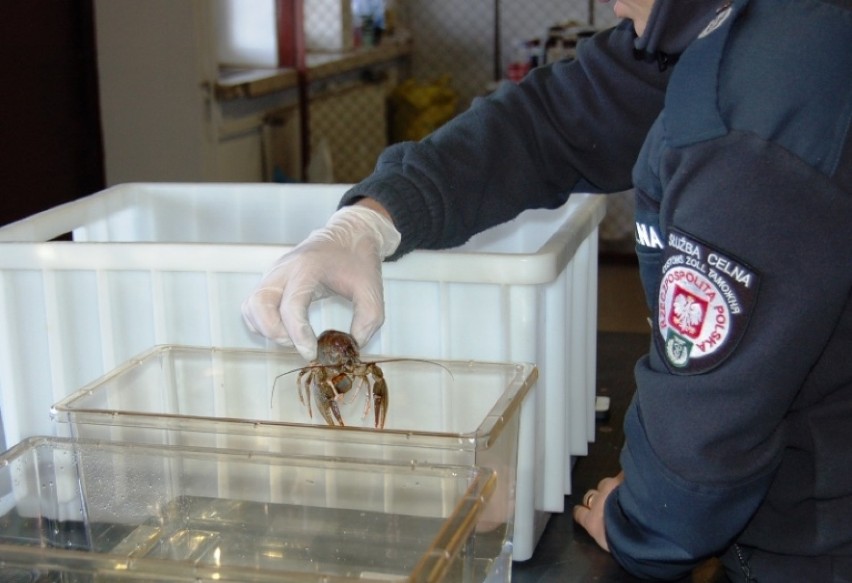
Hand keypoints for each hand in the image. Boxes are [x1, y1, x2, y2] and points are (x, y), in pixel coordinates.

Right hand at [241, 203, 400, 360]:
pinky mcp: (270, 280)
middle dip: (275, 333)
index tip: (312, 352)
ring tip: (293, 337)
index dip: (298, 334)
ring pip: (251, 306)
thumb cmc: (358, 261)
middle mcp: (284, 269)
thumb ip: (368, 320)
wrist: (349, 236)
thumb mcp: (372, 289)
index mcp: (308, 267)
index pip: (291, 305)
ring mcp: (273, 273)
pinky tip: (286, 329)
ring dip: (266, 329)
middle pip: (258, 304)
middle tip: (299, 344)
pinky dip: (262, 323)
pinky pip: (252, 306)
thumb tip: (353, 346)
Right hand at [572, 471, 623, 551]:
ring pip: (604, 484)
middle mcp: (598, 503)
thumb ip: (603, 533)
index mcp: (592, 522)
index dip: (581, 511)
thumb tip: (604, 531)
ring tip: (620, 492)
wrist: (643, 526)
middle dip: (597, 498)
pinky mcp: (623, 478)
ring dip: (610, 488)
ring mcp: (610, 489)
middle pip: (591, 496)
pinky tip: (631, 481)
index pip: (579, 513)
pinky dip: (624, 478)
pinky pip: (621, 474)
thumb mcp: (611, 544)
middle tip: (607, 504)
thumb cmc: (626, 542)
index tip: (582, 511)